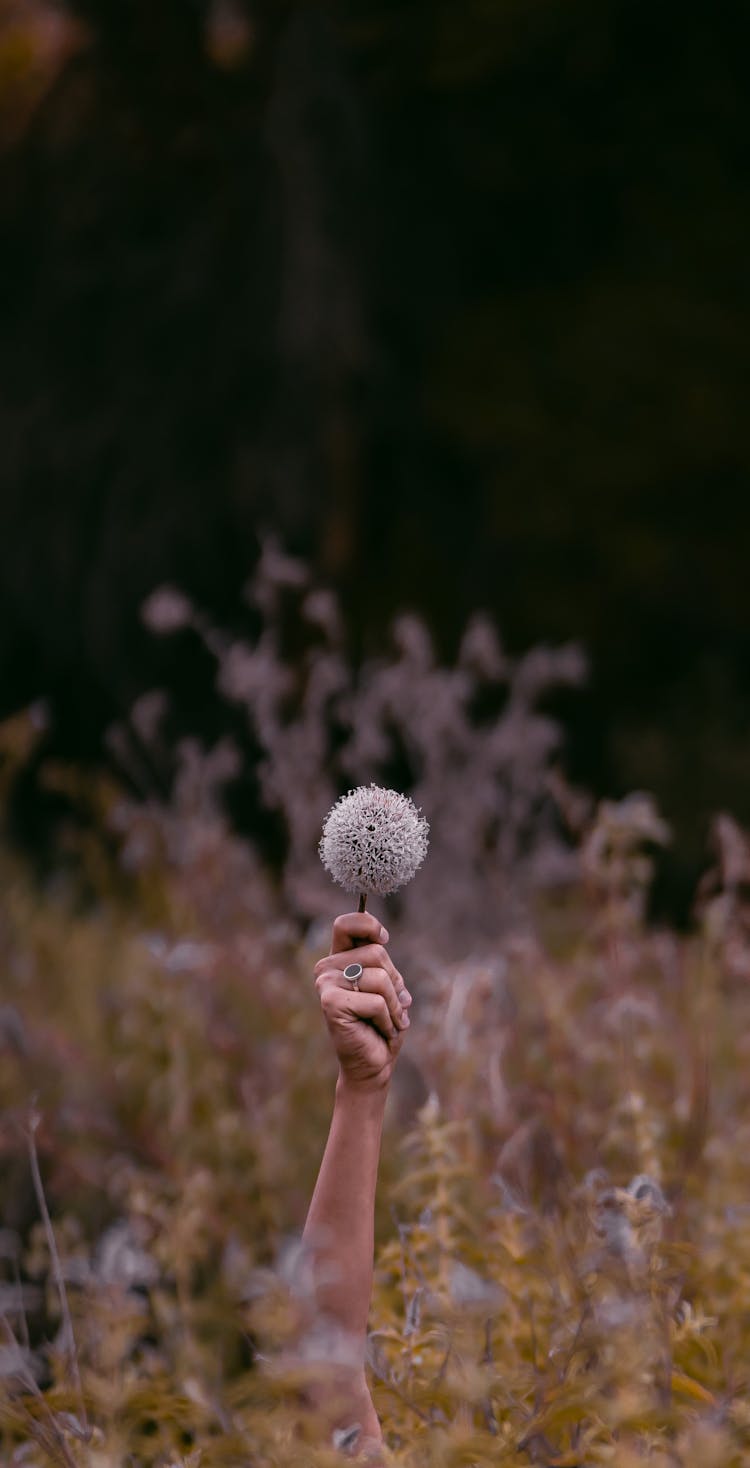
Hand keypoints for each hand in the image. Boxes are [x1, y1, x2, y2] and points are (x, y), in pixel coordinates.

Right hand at [313, 912, 412, 1092]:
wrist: (373, 1064)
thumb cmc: (382, 1024)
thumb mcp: (388, 987)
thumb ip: (381, 963)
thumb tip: (381, 941)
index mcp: (340, 959)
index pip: (346, 924)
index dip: (368, 924)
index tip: (385, 939)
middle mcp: (327, 968)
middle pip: (377, 952)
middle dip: (396, 981)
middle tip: (393, 1005)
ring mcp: (325, 984)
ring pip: (380, 977)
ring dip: (395, 1004)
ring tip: (389, 1021)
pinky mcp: (330, 1003)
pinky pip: (376, 1001)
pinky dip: (388, 1019)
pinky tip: (381, 1031)